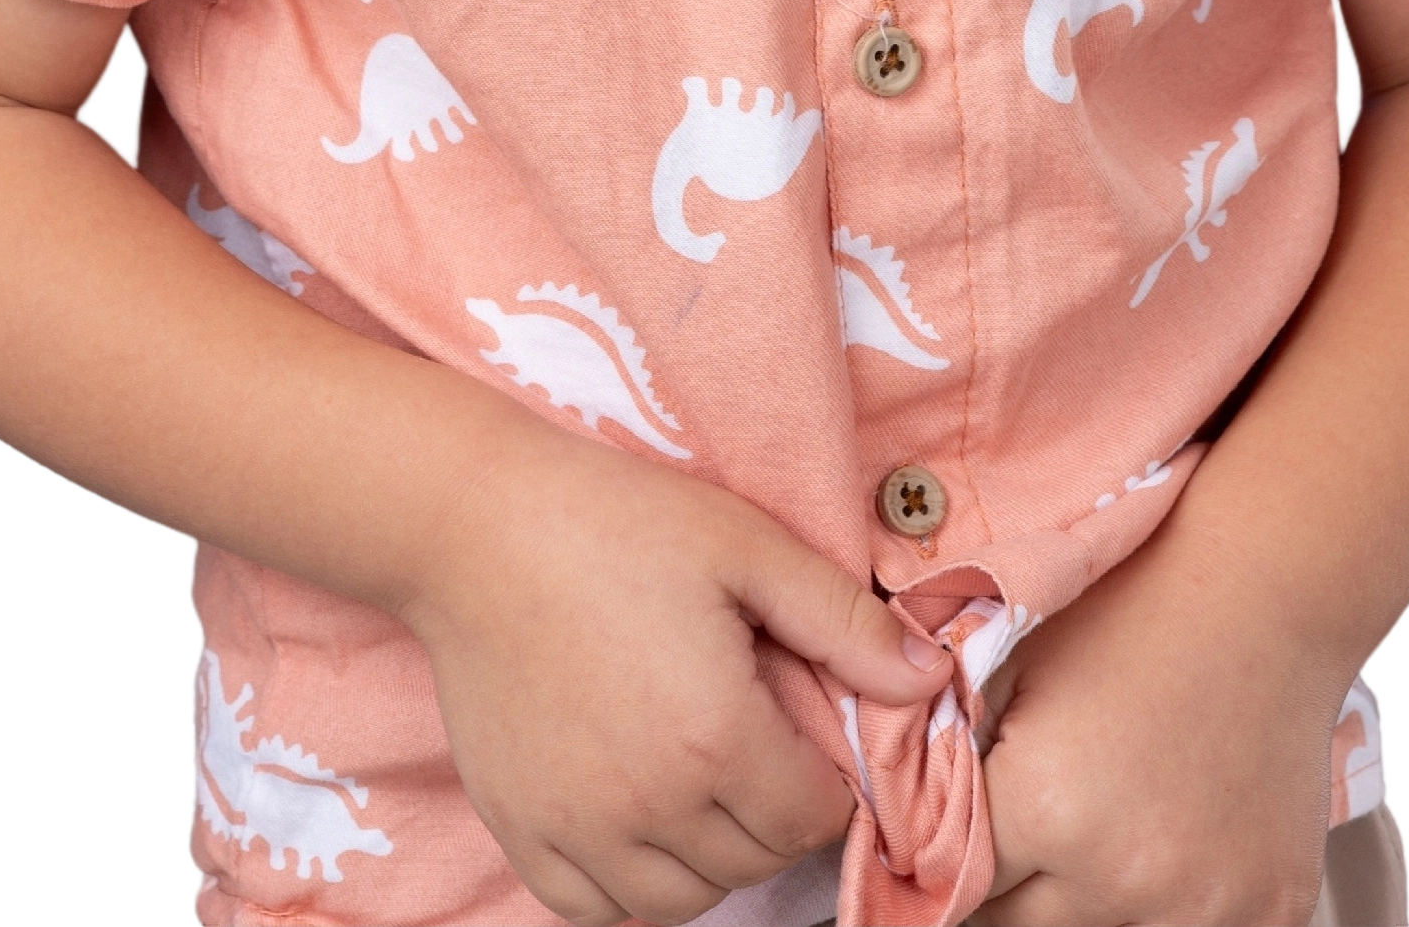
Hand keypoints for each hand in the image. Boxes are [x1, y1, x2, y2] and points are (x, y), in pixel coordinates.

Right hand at [398, 423, 946, 923]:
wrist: (476, 525)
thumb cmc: (615, 521)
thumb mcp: (745, 546)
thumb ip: (843, 623)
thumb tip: (932, 681)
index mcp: (715, 739)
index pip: (814, 817)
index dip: (824, 774)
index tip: (799, 723)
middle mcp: (648, 806)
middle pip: (753, 862)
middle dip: (773, 810)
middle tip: (751, 737)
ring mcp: (577, 828)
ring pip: (681, 900)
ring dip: (708, 854)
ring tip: (698, 775)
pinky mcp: (521, 829)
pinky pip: (593, 908)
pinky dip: (626, 883)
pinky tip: (634, 815)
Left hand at [974, 538, 1347, 926]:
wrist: (1263, 592)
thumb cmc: (1134, 610)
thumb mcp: (1010, 664)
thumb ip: (953, 758)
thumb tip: (907, 833)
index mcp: (1048, 809)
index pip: (961, 886)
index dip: (956, 856)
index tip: (963, 844)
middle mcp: (1123, 876)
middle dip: (1019, 887)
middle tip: (1038, 829)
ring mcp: (1205, 905)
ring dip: (1094, 902)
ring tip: (1106, 829)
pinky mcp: (1272, 911)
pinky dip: (1175, 908)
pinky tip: (1176, 849)